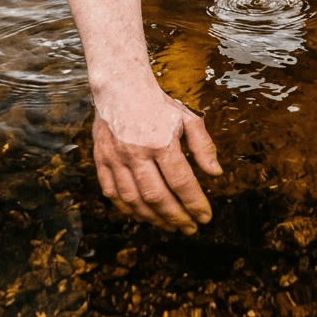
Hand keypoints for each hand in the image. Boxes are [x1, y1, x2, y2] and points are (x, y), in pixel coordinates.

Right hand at [93, 87, 221, 232]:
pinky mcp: (101, 159)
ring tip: (170, 226)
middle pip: (157, 196)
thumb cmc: (158, 105)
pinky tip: (143, 215)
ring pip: (134, 199)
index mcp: (161, 141)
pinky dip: (128, 209)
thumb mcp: (188, 119)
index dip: (194, 203)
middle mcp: (136, 152)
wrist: (121, 87)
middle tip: (190, 228)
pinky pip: (112, 193)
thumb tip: (216, 174)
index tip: (205, 217)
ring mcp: (115, 157)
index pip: (180, 182)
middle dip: (176, 217)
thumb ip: (203, 146)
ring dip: (154, 218)